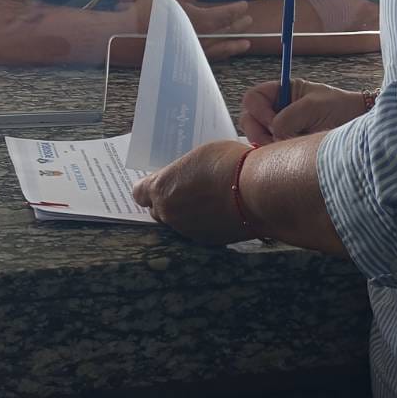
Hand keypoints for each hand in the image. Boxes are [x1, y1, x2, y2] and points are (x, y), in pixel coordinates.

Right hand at [112, 0, 251, 58]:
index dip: (235, 10)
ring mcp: (191, 51)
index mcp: (198, 20)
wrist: (125, 35)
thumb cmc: (145, 10)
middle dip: (238, 27)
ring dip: (233, 46)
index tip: (244, 5)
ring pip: (219, 49)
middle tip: (249, 21)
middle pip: (224, 33)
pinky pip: (207, 59)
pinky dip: (218, 56)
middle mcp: (199, 38)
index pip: (223, 15)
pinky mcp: (182, 60)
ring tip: (246, 44)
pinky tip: (222, 55)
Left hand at [133, 140, 247, 244]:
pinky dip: (203, 223)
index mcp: (161, 189)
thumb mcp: (198, 156)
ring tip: (205, 199)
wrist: (257, 191)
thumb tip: (182, 177)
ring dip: (185, 213)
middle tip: (183, 188)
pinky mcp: (207, 241)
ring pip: (177, 223)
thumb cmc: (228, 164)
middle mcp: (169, 213)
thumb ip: (182, 171)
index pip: (139, 193)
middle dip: (166, 201)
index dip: (148, 187)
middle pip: (157, 210)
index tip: (159, 181)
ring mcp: (187, 230)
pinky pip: (197, 231)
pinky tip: (219, 210)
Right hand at [239, 78, 365, 144]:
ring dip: (268, 146)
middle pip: (248, 120)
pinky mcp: (284, 149)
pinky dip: (274, 156)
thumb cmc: (340, 109)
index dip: (258, 110)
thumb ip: (290, 116)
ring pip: (256, 140)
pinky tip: (291, 155)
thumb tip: (275, 132)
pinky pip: (267, 155)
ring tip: (291, 146)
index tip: (274, 121)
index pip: (253, 98)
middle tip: (279, 140)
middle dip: (259, 132)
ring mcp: (279, 132)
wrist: (359, 131)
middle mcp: (276, 111)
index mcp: (282, 93)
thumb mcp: (315, 106)